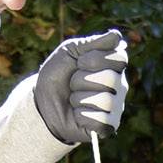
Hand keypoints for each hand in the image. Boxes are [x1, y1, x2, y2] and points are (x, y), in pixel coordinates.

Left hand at [33, 29, 129, 145]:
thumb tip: (117, 35)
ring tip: (73, 99)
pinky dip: (82, 116)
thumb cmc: (57, 75)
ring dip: (80, 98)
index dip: (96, 59)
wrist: (42, 103)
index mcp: (113, 66)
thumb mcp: (69, 52)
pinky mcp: (108, 126)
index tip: (79, 62)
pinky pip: (102, 121)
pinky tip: (77, 115)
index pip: (120, 58)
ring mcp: (115, 107)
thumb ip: (92, 43)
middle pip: (111, 79)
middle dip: (82, 80)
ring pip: (106, 100)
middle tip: (72, 83)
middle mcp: (119, 86)